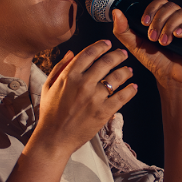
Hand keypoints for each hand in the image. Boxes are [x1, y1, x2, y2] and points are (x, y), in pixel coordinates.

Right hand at [33, 40, 137, 154]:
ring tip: (128, 71)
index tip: (107, 44)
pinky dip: (130, 90)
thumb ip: (59, 67)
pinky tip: (133, 87)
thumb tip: (70, 52)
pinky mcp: (103, 112)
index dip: (100, 46)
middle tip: (122, 54)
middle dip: (117, 55)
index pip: (88, 53)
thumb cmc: (49, 113)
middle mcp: (83, 84)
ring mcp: (94, 98)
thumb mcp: (48, 86)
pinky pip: (122, 97)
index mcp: (68, 76)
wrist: (54, 138)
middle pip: (106, 62)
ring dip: (125, 71)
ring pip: (116, 78)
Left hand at [112, 0, 181, 86]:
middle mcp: (178, 19)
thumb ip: (123, 30)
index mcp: (164, 18)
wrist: (169, 77)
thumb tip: (116, 12)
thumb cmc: (154, 60)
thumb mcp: (134, 44)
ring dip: (169, 26)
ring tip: (163, 42)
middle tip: (152, 37)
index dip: (151, 9)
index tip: (143, 23)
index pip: (160, 2)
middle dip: (158, 21)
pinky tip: (178, 35)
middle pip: (170, 6)